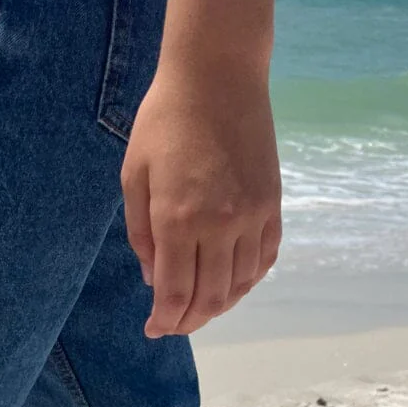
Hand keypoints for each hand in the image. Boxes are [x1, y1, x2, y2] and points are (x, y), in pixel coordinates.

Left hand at [121, 56, 281, 337]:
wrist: (218, 76)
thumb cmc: (164, 121)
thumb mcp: (134, 175)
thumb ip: (141, 233)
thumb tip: (152, 278)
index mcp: (177, 219)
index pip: (175, 292)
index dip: (165, 320)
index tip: (154, 329)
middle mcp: (219, 225)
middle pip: (210, 297)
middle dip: (190, 320)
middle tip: (175, 325)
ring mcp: (252, 216)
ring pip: (241, 284)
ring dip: (221, 305)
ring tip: (201, 308)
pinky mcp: (273, 204)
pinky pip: (265, 259)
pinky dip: (249, 280)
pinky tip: (232, 283)